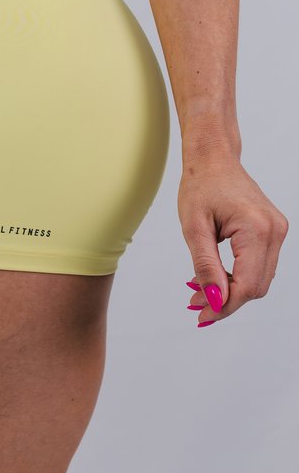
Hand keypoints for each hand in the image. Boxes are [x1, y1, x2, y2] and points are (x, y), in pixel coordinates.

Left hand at [178, 154, 288, 325]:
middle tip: (194, 302)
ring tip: (199, 289)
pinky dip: (238, 275)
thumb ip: (205, 265)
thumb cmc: (200, 185)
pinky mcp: (273, 231)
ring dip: (231, 289)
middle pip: (256, 286)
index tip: (201, 315)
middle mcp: (274, 231)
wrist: (213, 158)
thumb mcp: (194, 227)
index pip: (246, 285)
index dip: (224, 305)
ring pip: (259, 278)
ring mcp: (277, 231)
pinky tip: (215, 276)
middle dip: (226, 300)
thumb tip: (215, 301)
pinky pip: (259, 264)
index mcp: (257, 229)